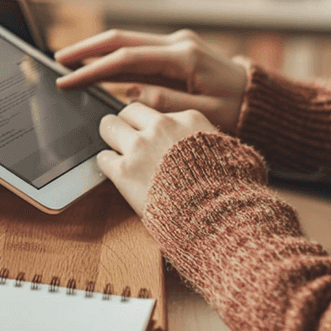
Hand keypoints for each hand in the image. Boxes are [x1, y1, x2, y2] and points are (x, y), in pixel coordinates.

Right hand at [55, 29, 247, 134]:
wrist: (262, 100)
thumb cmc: (239, 111)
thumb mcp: (207, 116)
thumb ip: (169, 105)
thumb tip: (132, 96)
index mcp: (183, 57)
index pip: (127, 58)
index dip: (93, 69)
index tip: (68, 79)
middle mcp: (178, 43)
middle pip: (121, 39)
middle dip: (86, 49)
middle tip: (57, 60)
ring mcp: (176, 45)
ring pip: (127, 43)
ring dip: (97, 52)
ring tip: (68, 64)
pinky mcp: (176, 53)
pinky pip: (138, 53)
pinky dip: (114, 60)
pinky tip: (96, 70)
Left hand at [97, 102, 220, 216]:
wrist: (218, 218)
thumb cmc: (227, 191)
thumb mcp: (227, 153)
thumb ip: (207, 140)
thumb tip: (205, 141)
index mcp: (188, 119)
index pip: (157, 111)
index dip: (152, 127)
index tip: (151, 138)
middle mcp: (161, 127)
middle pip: (128, 111)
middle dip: (126, 126)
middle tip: (127, 142)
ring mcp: (141, 147)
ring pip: (108, 126)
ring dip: (112, 141)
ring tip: (119, 156)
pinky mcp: (124, 171)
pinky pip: (103, 158)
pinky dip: (108, 167)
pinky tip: (119, 176)